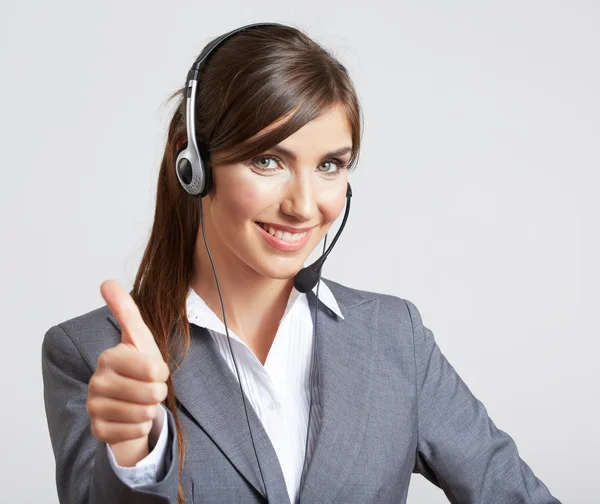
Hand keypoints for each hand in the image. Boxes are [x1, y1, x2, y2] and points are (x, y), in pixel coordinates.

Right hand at [86, 279, 169, 466]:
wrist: (128, 401)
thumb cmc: (138, 367)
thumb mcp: (139, 337)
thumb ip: (126, 310)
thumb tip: (106, 281)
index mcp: (109, 357)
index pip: (153, 369)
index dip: (161, 372)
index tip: (152, 369)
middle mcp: (97, 381)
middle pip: (151, 394)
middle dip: (157, 393)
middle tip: (148, 388)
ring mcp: (94, 407)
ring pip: (144, 414)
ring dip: (149, 410)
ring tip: (140, 401)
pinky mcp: (98, 430)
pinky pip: (135, 432)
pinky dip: (141, 426)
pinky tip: (131, 417)